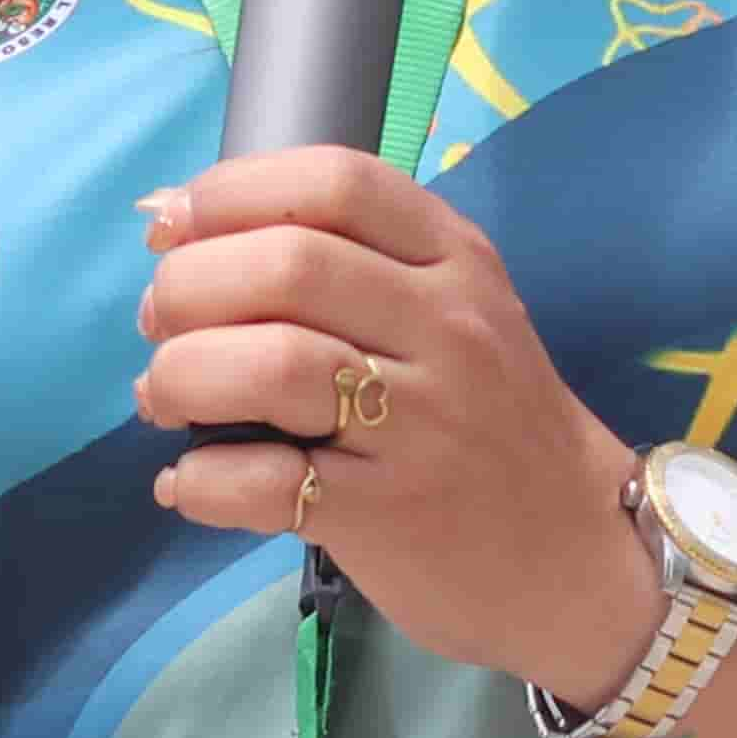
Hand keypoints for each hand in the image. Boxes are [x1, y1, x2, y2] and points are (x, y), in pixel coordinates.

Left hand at [133, 147, 659, 709]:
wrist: (578, 555)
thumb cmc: (488, 421)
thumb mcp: (454, 312)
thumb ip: (348, 261)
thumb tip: (176, 218)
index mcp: (457, 260)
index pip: (335, 182)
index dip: (230, 192)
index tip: (171, 226)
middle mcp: (447, 329)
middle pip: (287, 266)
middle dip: (187, 287)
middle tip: (159, 324)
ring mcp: (423, 423)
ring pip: (270, 364)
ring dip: (181, 375)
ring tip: (163, 397)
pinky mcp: (390, 513)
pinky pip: (263, 483)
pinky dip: (198, 482)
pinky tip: (187, 483)